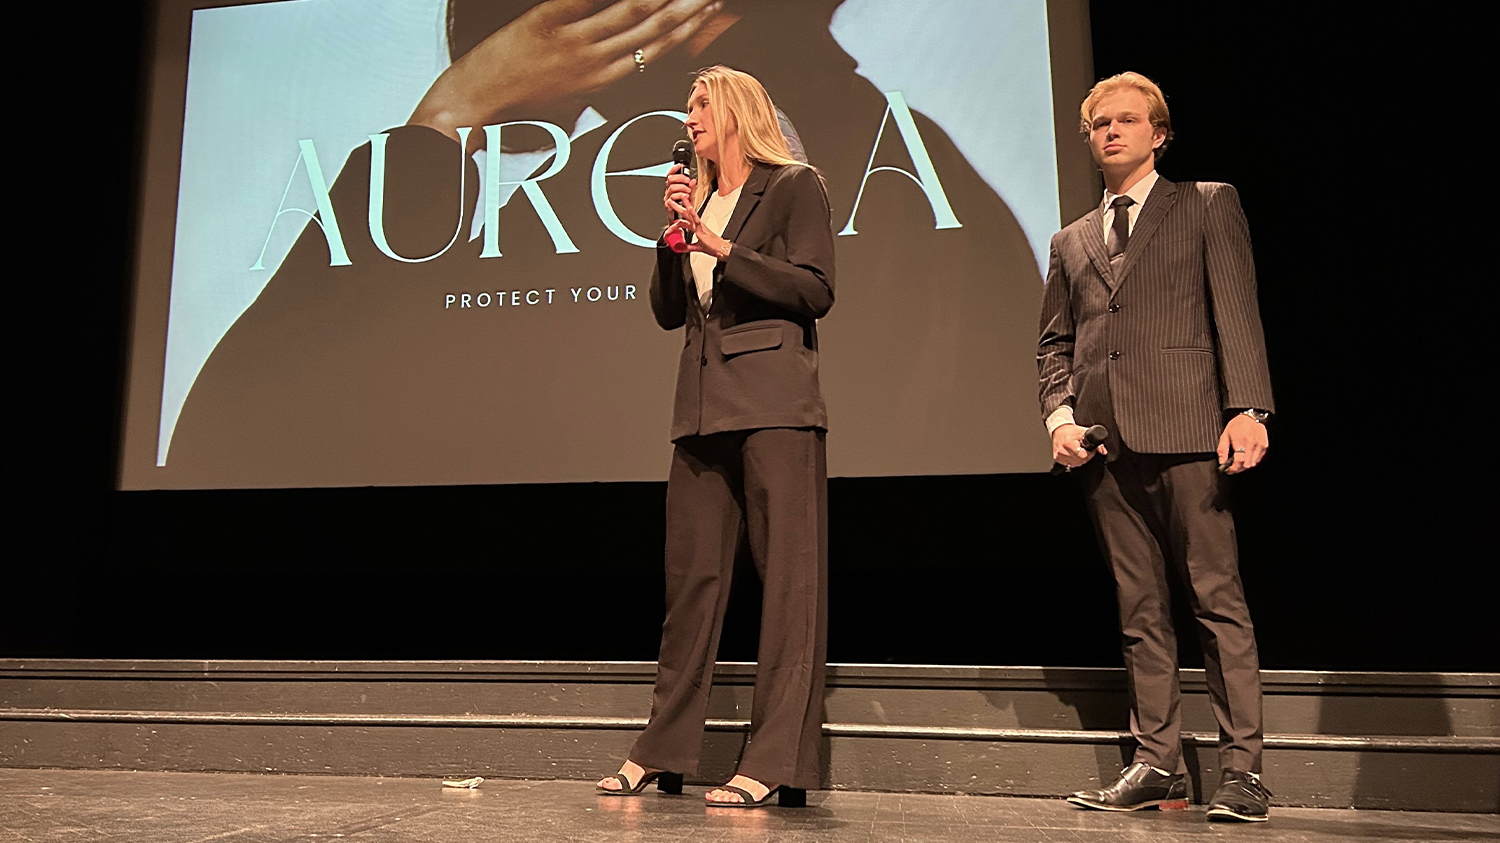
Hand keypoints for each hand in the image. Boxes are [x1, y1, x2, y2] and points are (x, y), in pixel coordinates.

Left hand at [410, 0, 721, 142]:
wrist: (473, 107)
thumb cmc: (516, 109)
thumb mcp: (566, 101)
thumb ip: (594, 79)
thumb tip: (616, 63)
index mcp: (602, 82)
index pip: (657, 50)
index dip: (687, 29)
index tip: (707, 10)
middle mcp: (594, 62)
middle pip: (653, 28)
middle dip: (687, 7)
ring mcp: (572, 41)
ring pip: (631, 11)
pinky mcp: (546, 21)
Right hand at [663, 163, 695, 219]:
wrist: (682, 221)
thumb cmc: (685, 208)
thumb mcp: (691, 196)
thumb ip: (692, 188)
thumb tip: (693, 180)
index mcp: (673, 187)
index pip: (670, 175)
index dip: (673, 169)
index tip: (679, 166)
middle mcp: (669, 192)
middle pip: (670, 180)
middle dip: (680, 179)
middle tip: (687, 182)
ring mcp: (668, 198)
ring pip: (671, 188)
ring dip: (681, 188)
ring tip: (688, 191)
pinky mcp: (668, 205)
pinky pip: (671, 198)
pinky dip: (679, 196)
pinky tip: (684, 196)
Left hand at [663, 166, 728, 256]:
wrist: (721, 250)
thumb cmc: (712, 247)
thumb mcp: (697, 247)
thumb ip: (688, 247)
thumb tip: (680, 247)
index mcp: (696, 228)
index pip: (683, 222)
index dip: (674, 224)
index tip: (668, 229)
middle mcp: (697, 225)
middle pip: (685, 214)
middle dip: (677, 207)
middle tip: (669, 201)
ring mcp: (699, 226)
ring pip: (690, 213)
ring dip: (684, 205)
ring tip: (679, 198)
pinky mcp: (702, 229)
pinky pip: (697, 220)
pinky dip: (693, 213)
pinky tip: (689, 208)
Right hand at [1052, 423, 1106, 467]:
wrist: (1059, 429)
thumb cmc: (1071, 431)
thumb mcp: (1085, 433)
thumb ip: (1096, 442)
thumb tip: (1103, 451)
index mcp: (1069, 443)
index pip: (1082, 456)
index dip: (1088, 454)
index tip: (1089, 450)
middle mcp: (1062, 450)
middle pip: (1079, 461)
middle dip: (1085, 457)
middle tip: (1085, 450)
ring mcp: (1059, 455)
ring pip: (1074, 464)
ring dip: (1079, 460)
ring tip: (1078, 451)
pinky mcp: (1056, 458)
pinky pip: (1068, 464)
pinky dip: (1072, 461)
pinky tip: (1072, 454)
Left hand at [1217, 413, 1268, 473]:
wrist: (1250, 417)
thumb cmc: (1237, 425)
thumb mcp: (1225, 435)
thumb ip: (1222, 450)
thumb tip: (1222, 462)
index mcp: (1241, 441)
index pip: (1238, 461)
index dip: (1233, 468)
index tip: (1228, 470)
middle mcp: (1252, 444)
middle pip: (1246, 464)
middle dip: (1238, 468)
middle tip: (1232, 467)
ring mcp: (1260, 445)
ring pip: (1253, 463)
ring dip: (1245, 465)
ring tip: (1238, 462)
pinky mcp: (1265, 446)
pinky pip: (1258, 459)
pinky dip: (1252, 460)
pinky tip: (1246, 457)